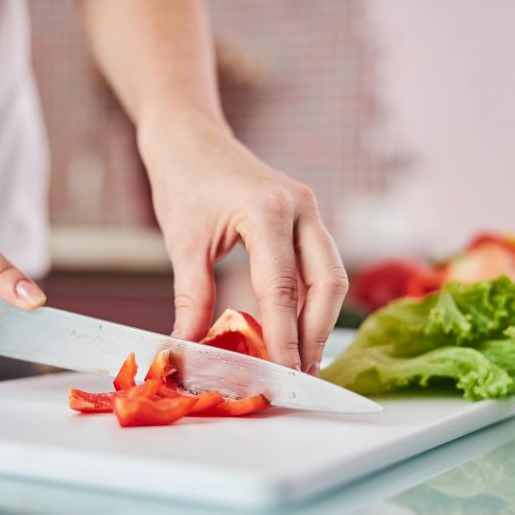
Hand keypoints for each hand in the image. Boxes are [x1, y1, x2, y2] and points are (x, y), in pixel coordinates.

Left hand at [139, 114, 348, 372]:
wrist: (191, 138)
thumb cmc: (184, 181)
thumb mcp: (183, 243)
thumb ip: (192, 299)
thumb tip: (189, 349)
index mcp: (267, 210)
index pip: (283, 288)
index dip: (286, 338)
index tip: (283, 375)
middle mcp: (300, 208)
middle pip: (327, 284)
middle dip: (316, 334)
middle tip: (299, 376)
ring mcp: (309, 212)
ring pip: (331, 277)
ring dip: (320, 322)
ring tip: (301, 362)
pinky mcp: (307, 219)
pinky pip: (319, 268)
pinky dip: (311, 303)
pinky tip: (297, 331)